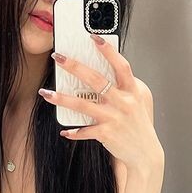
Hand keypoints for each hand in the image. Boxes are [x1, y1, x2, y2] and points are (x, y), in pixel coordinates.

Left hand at [38, 34, 163, 171]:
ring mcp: (115, 118)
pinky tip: (65, 130)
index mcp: (132, 91)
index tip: (93, 37)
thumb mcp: (138, 102)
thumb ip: (124, 87)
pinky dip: (74, 132)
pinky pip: (85, 131)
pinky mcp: (107, 134)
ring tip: (45, 93)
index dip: (108, 51)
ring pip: (83, 105)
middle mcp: (124, 102)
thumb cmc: (138, 125)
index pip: (121, 65)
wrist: (145, 154)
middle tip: (57, 57)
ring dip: (62, 99)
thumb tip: (101, 74)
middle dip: (74, 66)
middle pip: (96, 80)